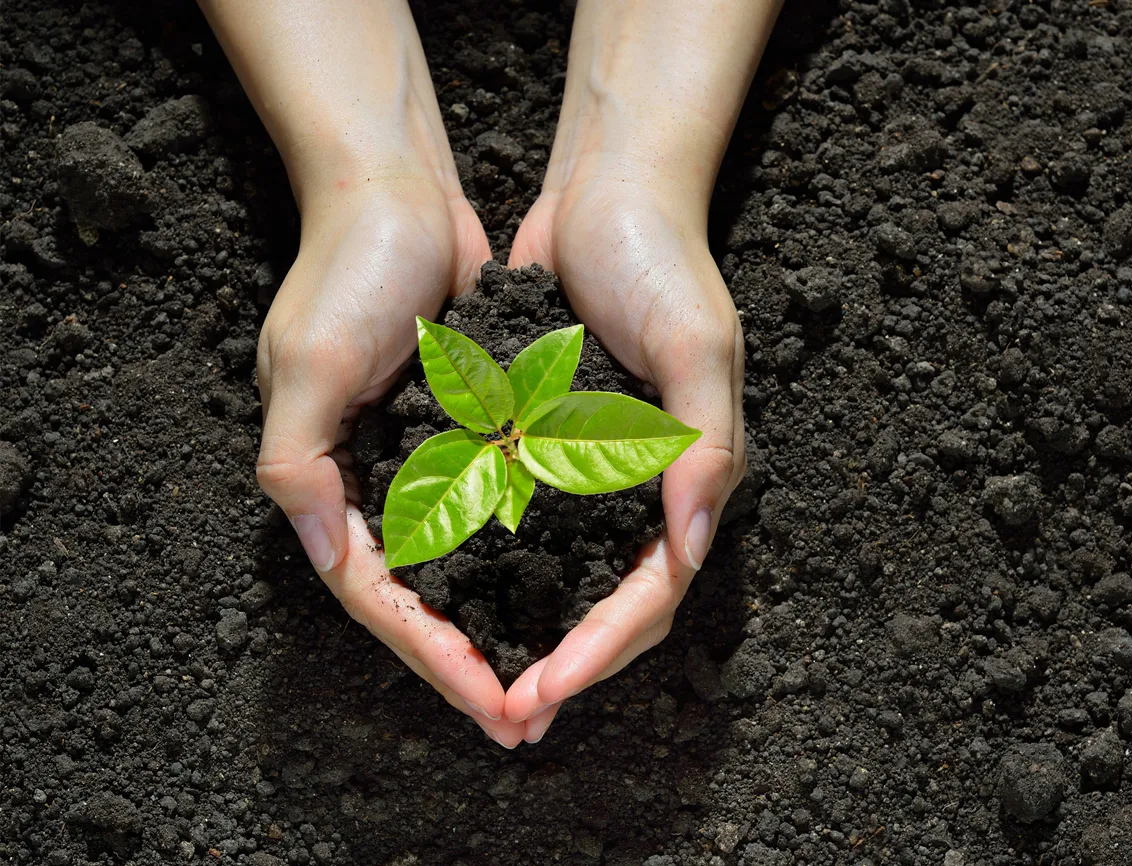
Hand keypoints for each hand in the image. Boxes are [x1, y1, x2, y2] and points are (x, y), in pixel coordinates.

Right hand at [256, 173, 526, 746]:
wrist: (393, 187)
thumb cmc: (349, 266)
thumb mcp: (309, 362)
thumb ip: (300, 466)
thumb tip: (330, 560)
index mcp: (328, 481)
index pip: (382, 598)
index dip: (436, 658)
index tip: (497, 703)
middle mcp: (376, 481)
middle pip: (427, 599)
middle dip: (476, 662)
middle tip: (532, 720)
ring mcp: (427, 458)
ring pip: (468, 568)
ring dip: (507, 622)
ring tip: (556, 677)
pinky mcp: (470, 430)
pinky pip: (500, 512)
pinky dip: (529, 556)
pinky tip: (573, 588)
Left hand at [499, 148, 746, 740]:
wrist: (612, 190)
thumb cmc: (663, 260)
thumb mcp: (696, 344)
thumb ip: (701, 444)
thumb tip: (686, 549)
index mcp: (692, 475)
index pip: (652, 592)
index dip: (599, 650)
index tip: (540, 691)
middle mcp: (648, 485)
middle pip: (613, 605)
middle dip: (564, 666)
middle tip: (504, 714)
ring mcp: (598, 468)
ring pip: (569, 578)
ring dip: (532, 633)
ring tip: (479, 682)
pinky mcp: (552, 443)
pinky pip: (530, 524)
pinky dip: (500, 569)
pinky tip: (454, 597)